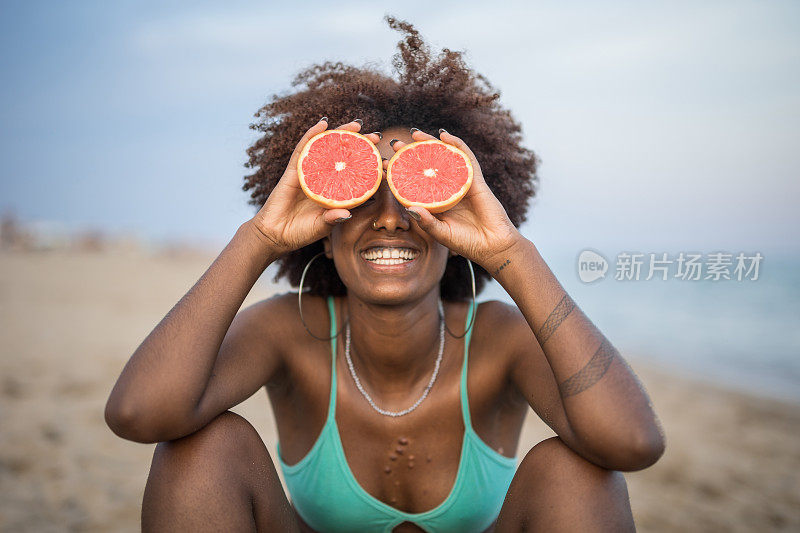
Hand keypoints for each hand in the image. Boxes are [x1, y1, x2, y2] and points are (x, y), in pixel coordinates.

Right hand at [250, 119, 380, 255]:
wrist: (274, 235)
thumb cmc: (300, 233)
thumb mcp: (321, 227)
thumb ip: (333, 220)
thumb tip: (348, 213)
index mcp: (334, 193)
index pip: (354, 175)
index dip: (369, 166)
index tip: (384, 160)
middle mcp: (324, 180)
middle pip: (343, 157)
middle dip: (360, 145)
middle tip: (376, 137)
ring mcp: (309, 173)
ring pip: (327, 148)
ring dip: (340, 134)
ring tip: (356, 124)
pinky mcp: (294, 170)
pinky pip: (304, 149)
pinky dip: (312, 134)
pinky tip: (323, 123)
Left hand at [390, 129, 522, 268]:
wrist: (493, 246)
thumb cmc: (466, 242)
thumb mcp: (441, 233)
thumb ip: (427, 222)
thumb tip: (409, 208)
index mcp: (434, 202)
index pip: (413, 183)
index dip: (399, 173)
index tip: (383, 166)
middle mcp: (445, 190)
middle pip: (426, 166)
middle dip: (411, 154)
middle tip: (396, 144)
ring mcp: (460, 183)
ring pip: (443, 158)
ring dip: (430, 143)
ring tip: (415, 133)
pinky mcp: (475, 180)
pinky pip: (465, 158)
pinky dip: (456, 145)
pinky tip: (445, 136)